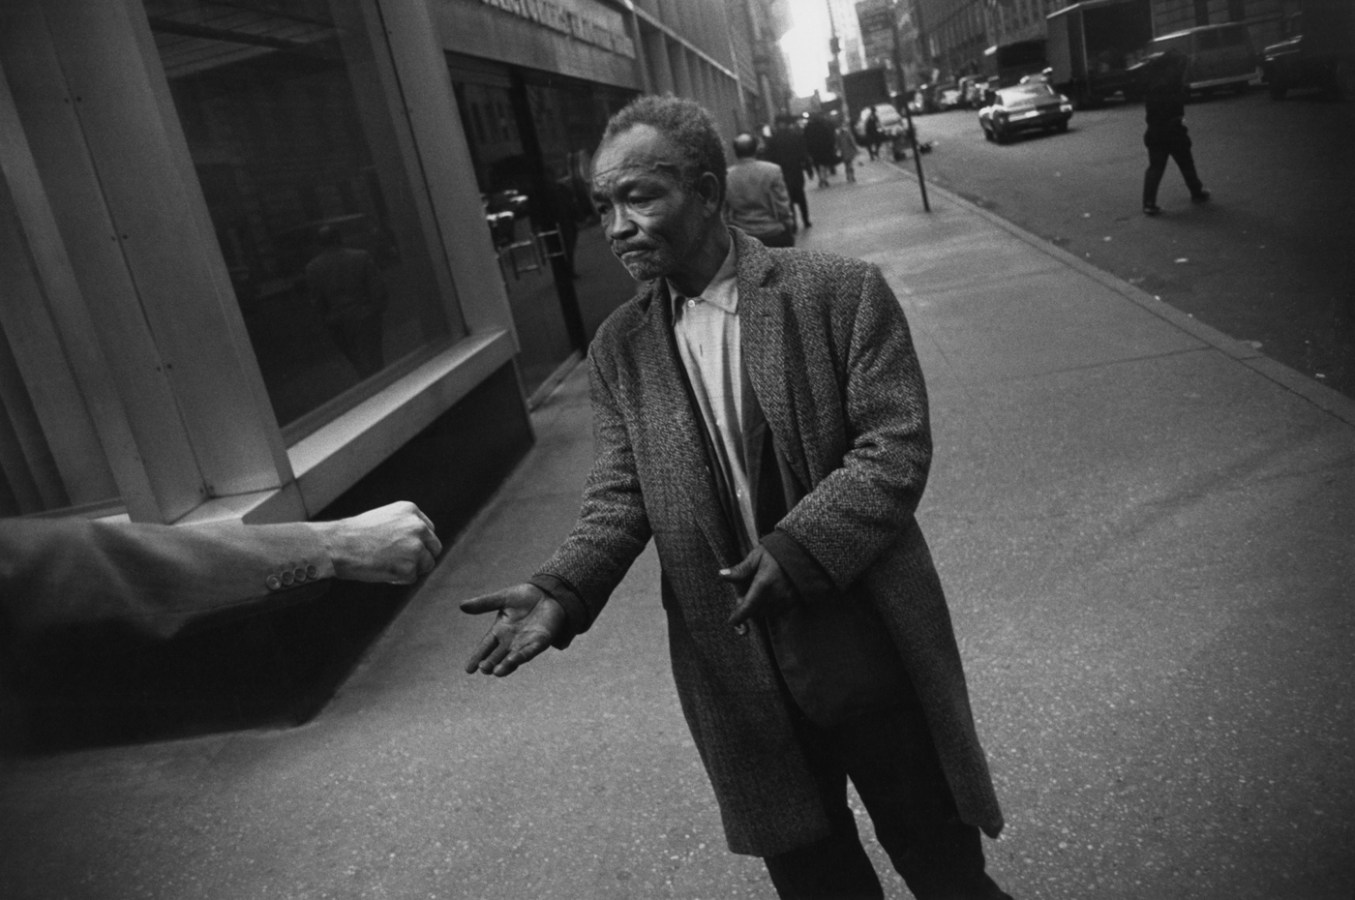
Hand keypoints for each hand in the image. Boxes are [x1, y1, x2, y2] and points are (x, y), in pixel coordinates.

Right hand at [314, 501, 440, 583]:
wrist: (339, 545)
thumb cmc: (355, 534)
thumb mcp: (384, 518)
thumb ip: (404, 526)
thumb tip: (420, 544)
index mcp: (411, 511)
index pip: (429, 531)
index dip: (420, 542)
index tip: (408, 549)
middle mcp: (418, 527)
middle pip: (434, 548)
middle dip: (423, 557)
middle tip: (404, 563)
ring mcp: (415, 547)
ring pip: (426, 564)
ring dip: (411, 569)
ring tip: (388, 566)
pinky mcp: (410, 567)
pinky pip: (411, 578)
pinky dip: (399, 579)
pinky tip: (383, 571)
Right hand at [460, 583, 565, 676]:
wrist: (548, 593)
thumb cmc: (524, 596)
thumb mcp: (502, 598)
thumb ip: (484, 603)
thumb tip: (461, 605)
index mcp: (499, 631)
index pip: (485, 647)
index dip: (477, 658)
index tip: (468, 670)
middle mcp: (511, 641)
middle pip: (498, 656)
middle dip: (491, 663)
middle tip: (483, 669)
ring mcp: (525, 643)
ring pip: (513, 658)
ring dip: (505, 665)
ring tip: (497, 672)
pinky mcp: (540, 642)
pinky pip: (530, 651)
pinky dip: (522, 656)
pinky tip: (514, 660)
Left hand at [721, 547, 796, 630]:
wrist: (802, 551)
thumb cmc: (776, 551)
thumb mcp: (756, 556)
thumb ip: (740, 570)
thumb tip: (722, 575)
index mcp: (763, 583)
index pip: (747, 606)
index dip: (739, 616)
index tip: (731, 622)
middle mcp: (775, 595)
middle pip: (755, 610)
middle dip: (748, 605)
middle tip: (745, 592)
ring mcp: (786, 599)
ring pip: (766, 612)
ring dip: (759, 607)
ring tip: (759, 590)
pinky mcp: (794, 601)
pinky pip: (778, 610)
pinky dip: (771, 606)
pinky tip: (770, 594)